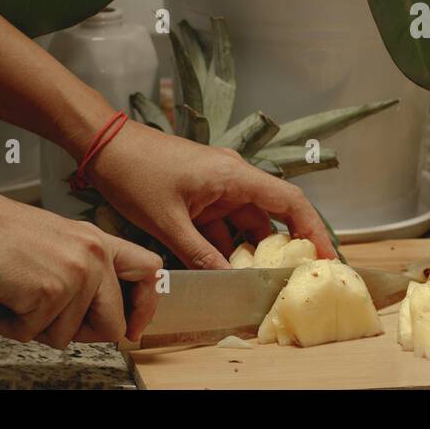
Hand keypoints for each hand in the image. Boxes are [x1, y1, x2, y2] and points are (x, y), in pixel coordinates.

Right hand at [0, 186, 162, 347]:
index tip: (131, 326)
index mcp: (100, 241)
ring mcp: (76, 275)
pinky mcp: (49, 293)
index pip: (149, 272)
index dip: (143, 306)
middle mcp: (95, 256)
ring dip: (35, 327)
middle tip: (48, 319)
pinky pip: (32, 334)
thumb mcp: (60, 240)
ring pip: (67, 337)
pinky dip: (10, 325)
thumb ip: (85, 268)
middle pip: (113, 324)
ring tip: (15, 297)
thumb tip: (97, 310)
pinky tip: (1, 299)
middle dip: (79, 334)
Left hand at [86, 121, 337, 269]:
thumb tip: (226, 282)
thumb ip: (199, 254)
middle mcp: (234, 178)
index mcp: (235, 176)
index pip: (289, 202)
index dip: (313, 230)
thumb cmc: (135, 173)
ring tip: (257, 283)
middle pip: (272, 215)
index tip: (325, 258)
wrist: (103, 146)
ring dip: (250, 250)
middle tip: (294, 278)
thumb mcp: (167, 222)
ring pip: (247, 222)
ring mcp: (218, 186)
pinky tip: (224, 270)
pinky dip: (226, 245)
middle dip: (284, 247)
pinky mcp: (202, 194)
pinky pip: (224, 223)